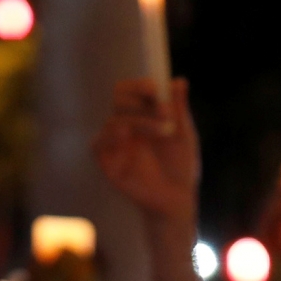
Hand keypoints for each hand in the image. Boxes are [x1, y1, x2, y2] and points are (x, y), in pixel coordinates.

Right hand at [91, 78, 198, 229]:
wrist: (176, 199)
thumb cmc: (181, 167)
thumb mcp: (184, 136)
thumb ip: (179, 110)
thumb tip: (179, 80)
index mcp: (142, 115)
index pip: (130, 90)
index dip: (139, 85)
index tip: (156, 89)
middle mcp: (126, 126)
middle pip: (117, 97)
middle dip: (140, 99)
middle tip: (165, 112)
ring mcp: (115, 144)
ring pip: (114, 119)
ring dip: (140, 120)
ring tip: (165, 131)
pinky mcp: (108, 163)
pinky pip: (96, 143)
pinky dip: (109, 136)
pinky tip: (126, 135)